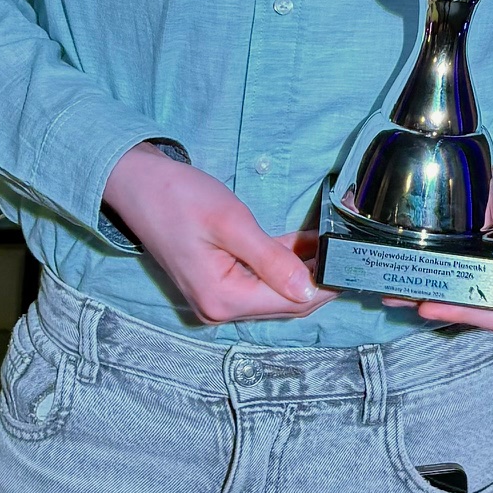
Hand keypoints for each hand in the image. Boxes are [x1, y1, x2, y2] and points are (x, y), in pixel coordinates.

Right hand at [103, 143, 335, 326]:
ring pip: (275, 291)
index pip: (291, 302)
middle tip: (352, 251)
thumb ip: (272, 259)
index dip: (327, 285)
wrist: (136, 184)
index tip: (356, 264)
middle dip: (318, 278)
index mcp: (223, 299)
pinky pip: (259, 280)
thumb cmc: (180, 198)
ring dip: (303, 270)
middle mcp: (220, 308)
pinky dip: (282, 264)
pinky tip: (307, 244)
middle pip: (285, 302)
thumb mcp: (231, 223)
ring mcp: (217, 298)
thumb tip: (310, 289)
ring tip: (336, 244)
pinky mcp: (216, 282)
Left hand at [400, 150, 492, 331]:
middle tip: (399, 298)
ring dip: (444, 293)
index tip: (431, 304)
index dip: (465, 312)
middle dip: (444, 306)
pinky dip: (458, 275)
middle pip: (484, 310)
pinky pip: (484, 274)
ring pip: (479, 295)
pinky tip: (433, 271)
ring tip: (402, 289)